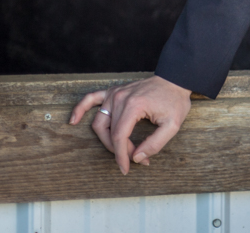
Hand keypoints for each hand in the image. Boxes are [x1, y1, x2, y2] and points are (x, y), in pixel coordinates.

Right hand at [69, 75, 191, 174]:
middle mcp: (120, 98)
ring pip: (99, 122)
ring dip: (106, 139)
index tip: (126, 169)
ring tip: (118, 149)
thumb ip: (155, 143)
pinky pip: (91, 99)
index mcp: (134, 106)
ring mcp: (115, 93)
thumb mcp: (173, 125)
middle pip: (110, 132)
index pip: (120, 137)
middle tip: (135, 157)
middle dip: (120, 149)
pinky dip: (80, 109)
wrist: (176, 79)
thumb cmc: (175, 100)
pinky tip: (73, 120)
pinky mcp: (114, 92)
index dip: (121, 156)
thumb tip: (137, 158)